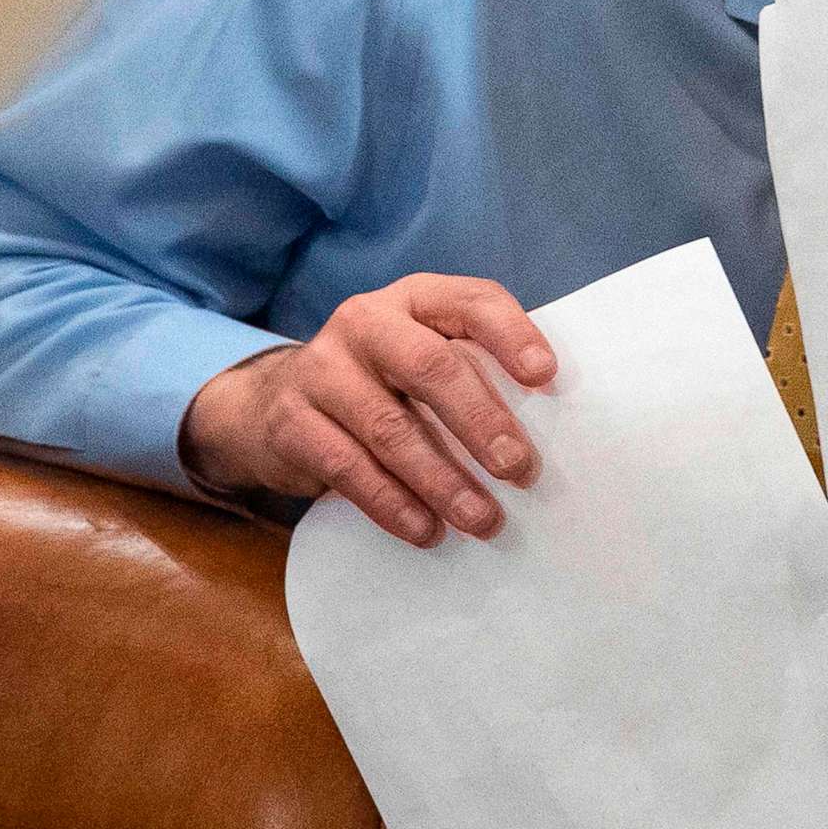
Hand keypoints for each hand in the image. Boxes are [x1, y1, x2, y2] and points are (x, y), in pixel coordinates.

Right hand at [181, 273, 555, 545]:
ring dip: (443, 481)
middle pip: (429, 366)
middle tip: (519, 468)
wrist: (273, 402)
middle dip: (480, 421)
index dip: (512, 334)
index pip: (471, 301)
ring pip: (390, 428)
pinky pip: (349, 467)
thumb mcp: (424, 356)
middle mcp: (365, 322)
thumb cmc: (384, 382)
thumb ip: (476, 372)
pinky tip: (427, 529)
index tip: (546, 376)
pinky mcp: (290, 422)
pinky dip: (393, 504)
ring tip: (483, 519)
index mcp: (415, 299)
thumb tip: (554, 429)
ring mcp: (321, 369)